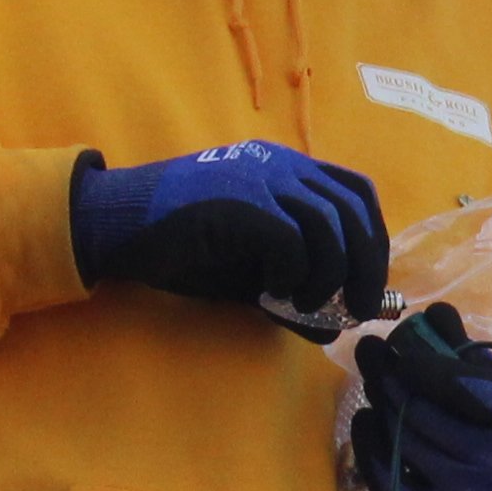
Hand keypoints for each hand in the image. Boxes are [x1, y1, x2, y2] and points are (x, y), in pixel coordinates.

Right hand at [71, 144, 387, 317]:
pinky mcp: (240, 202)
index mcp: (287, 169)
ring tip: (307, 305)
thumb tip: (334, 325)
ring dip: (329, 277)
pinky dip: (292, 273)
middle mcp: (280, 165)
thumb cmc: (183, 244)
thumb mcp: (249, 265)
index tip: (368, 284)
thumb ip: (293, 283)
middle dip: (364, 267)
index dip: (373, 240)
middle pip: (352, 212)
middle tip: (356, 309)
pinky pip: (291, 241)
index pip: (356, 193)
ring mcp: (260, 179)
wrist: (118, 223)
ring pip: (328, 227)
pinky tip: (271, 291)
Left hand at [350, 316, 491, 490]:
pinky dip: (370, 449)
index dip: (428, 366)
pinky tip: (366, 419)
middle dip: (394, 380)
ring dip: (383, 407)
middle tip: (378, 357)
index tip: (405, 349)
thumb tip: (431, 313)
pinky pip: (391, 483)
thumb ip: (469, 351)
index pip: (467, 389)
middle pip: (425, 415)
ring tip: (376, 382)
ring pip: (405, 442)